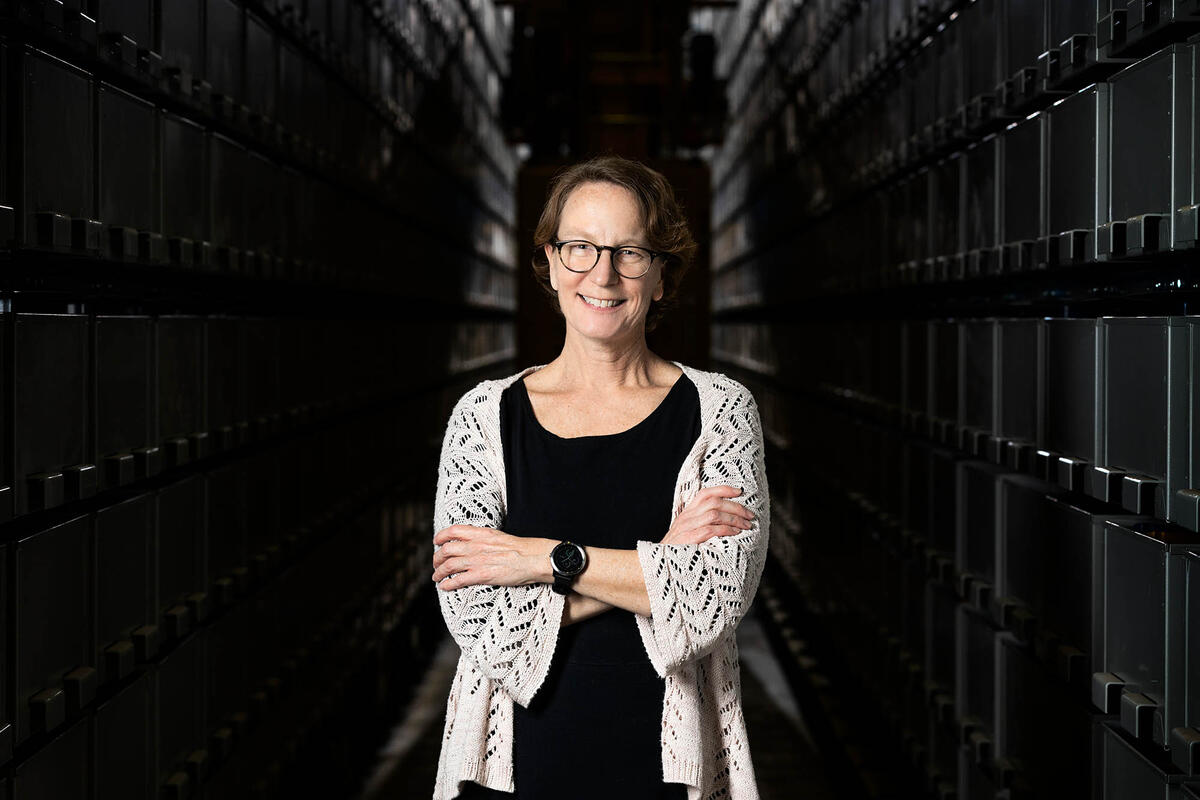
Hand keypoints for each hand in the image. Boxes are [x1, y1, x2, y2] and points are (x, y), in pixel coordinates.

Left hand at [432, 525, 550, 590]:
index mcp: (481, 534)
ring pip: (448, 565)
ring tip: (437, 577)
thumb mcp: (498, 536)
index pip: (453, 531)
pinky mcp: (481, 575)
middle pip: (447, 550)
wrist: (532, 558)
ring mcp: (477, 560)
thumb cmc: (520, 548)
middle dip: (437, 558)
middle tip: (436, 564)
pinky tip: (445, 587)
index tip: (437, 541)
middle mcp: (476, 545)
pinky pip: (458, 580)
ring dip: (439, 572)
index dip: (441, 536)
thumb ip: (483, 538)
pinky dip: (448, 584)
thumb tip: (473, 542)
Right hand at [660, 485, 754, 544]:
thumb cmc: (678, 550)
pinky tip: (736, 533)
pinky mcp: (689, 539)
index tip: (740, 491)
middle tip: (750, 516)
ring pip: (715, 514)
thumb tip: (725, 520)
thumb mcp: (687, 532)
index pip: (706, 493)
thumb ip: (701, 524)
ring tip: (747, 525)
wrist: (659, 565)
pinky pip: (711, 530)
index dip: (724, 489)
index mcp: (687, 512)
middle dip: (736, 507)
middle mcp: (687, 517)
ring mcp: (687, 527)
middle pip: (715, 502)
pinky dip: (726, 530)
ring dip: (734, 519)